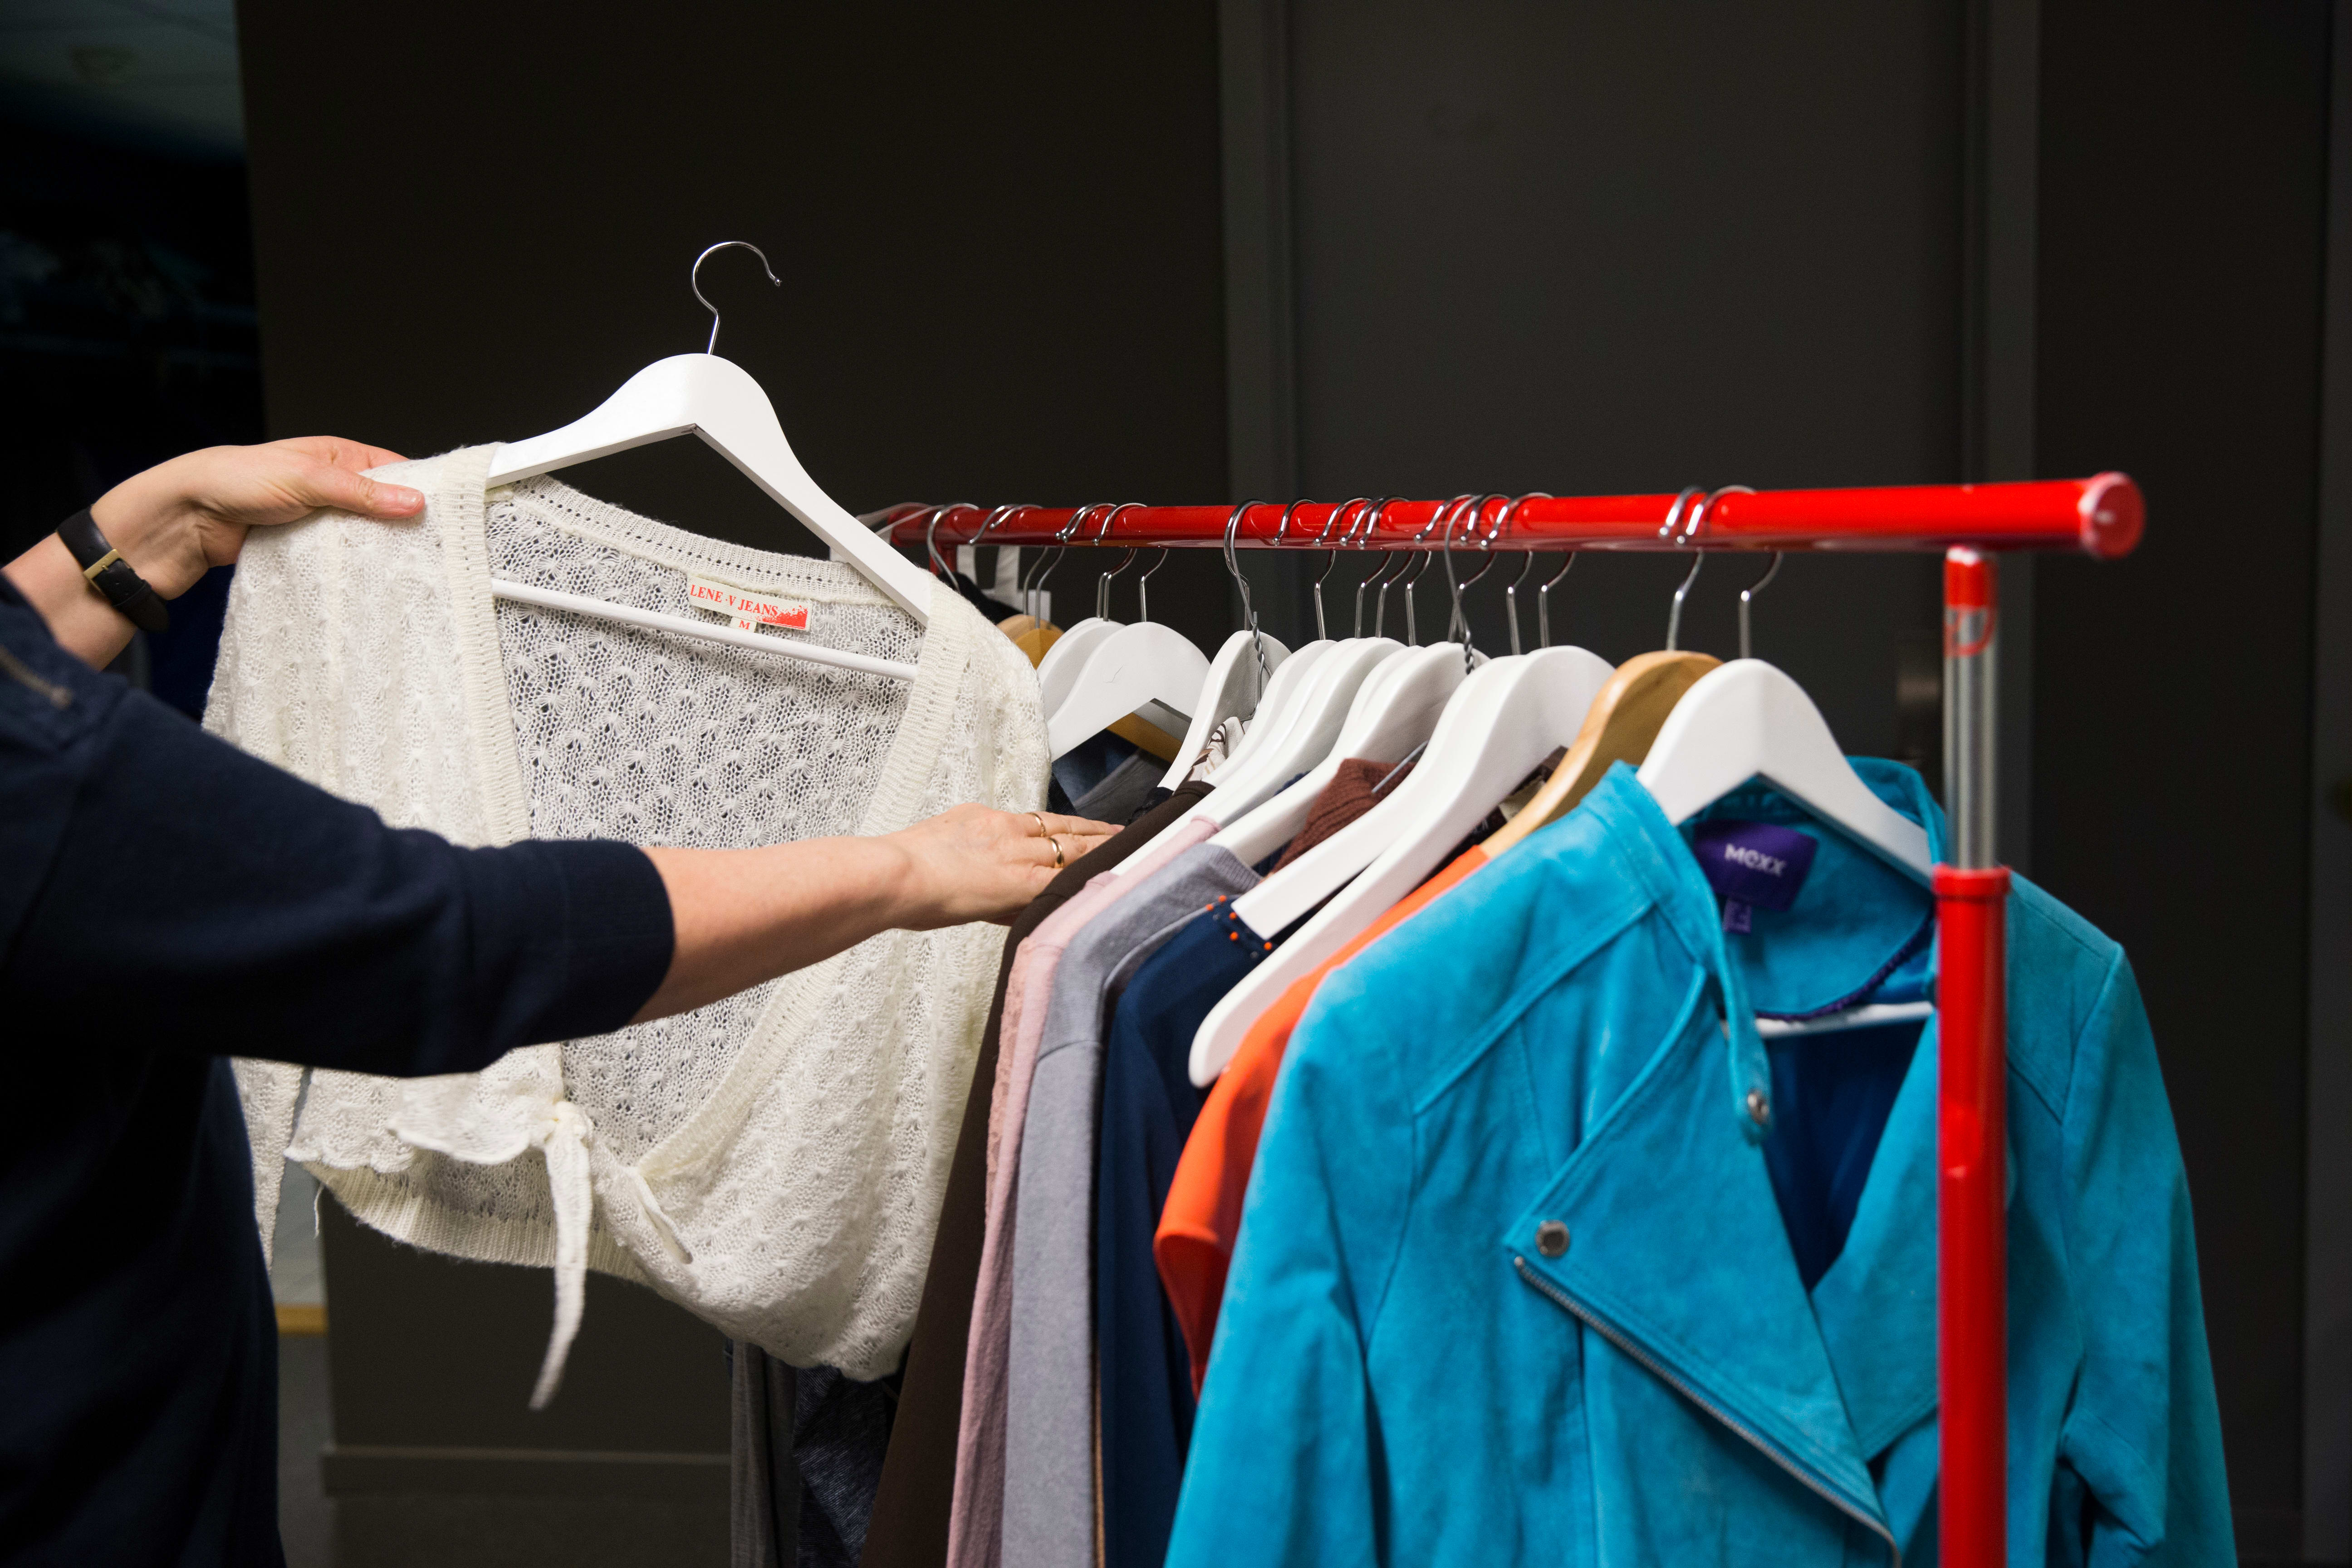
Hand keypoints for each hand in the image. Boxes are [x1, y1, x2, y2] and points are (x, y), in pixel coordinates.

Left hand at [90, 436, 424, 598]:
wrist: (185, 517)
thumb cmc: (235, 479)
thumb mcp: (307, 479)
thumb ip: (361, 493)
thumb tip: (413, 502)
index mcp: (337, 456)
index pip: (394, 470)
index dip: (420, 490)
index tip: (445, 515)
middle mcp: (331, 486)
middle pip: (381, 506)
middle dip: (400, 525)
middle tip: (429, 548)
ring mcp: (318, 517)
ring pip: (361, 535)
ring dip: (373, 550)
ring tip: (401, 567)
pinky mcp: (303, 545)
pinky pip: (336, 557)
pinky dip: (348, 567)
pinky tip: (363, 578)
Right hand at [631, 805, 1120, 1021]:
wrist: (886, 876)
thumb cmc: (893, 873)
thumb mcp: (925, 851)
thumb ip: (947, 861)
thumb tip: (944, 877)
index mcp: (981, 822)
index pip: (1036, 822)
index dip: (1069, 827)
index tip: (1093, 829)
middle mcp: (1005, 832)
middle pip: (1067, 830)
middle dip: (1103, 834)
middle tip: (1139, 835)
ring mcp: (1017, 856)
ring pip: (1078, 850)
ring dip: (1113, 853)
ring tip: (1145, 855)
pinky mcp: (1023, 881)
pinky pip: (1071, 878)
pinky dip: (1098, 879)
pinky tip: (1123, 883)